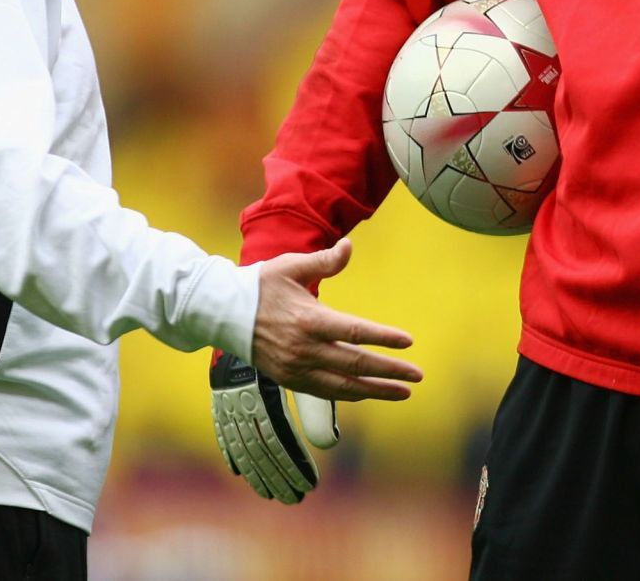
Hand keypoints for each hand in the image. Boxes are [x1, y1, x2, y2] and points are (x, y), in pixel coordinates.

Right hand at [209, 238, 420, 502]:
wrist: (222, 313)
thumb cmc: (260, 285)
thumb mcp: (291, 266)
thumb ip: (324, 261)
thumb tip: (349, 246)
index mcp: (308, 320)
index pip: (355, 333)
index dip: (384, 338)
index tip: (408, 342)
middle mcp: (304, 349)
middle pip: (355, 365)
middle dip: (389, 371)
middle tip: (417, 375)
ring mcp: (295, 369)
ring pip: (343, 386)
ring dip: (376, 391)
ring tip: (402, 392)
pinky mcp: (288, 380)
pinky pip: (325, 393)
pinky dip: (349, 395)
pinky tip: (369, 394)